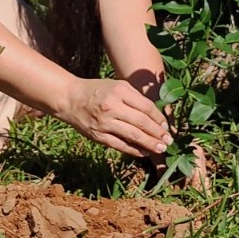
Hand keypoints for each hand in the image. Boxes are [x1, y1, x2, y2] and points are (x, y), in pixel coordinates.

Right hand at [55, 78, 172, 157]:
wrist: (69, 98)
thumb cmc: (96, 90)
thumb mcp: (116, 85)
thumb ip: (134, 96)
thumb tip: (155, 113)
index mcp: (119, 91)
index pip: (145, 107)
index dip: (158, 118)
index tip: (166, 126)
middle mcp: (112, 107)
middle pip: (141, 122)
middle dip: (157, 133)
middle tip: (169, 141)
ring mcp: (104, 123)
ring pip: (132, 136)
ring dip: (149, 144)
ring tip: (161, 149)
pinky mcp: (98, 136)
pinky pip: (120, 145)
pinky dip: (133, 150)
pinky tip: (143, 152)